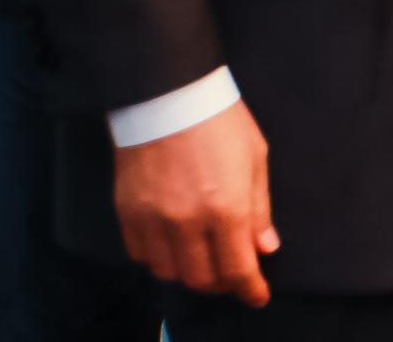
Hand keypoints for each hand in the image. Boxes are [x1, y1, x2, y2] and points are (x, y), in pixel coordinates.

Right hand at [114, 99, 275, 304]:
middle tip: (233, 274)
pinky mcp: (127, 214)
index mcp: (226, 208)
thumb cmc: (219, 121)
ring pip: (170, 273)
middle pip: (202, 279)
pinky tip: (173, 245)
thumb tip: (265, 247)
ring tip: (203, 258)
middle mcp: (187, 223)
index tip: (257, 297)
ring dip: (189, 272)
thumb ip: (259, 208)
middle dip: (222, 283)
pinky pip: (140, 255)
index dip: (250, 289)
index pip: (237, 269)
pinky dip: (159, 259)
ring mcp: (153, 221)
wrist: (168, 95)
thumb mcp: (255, 159)